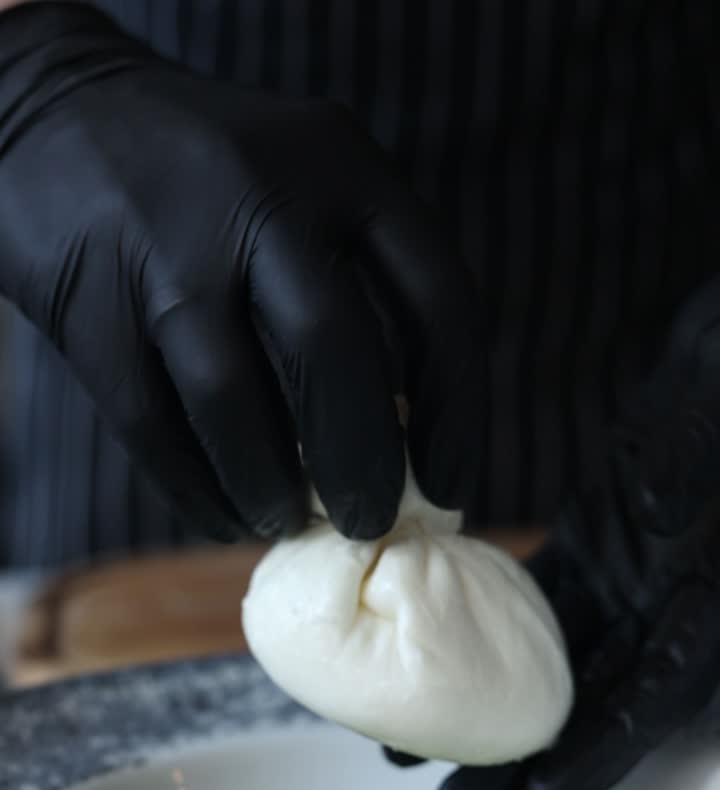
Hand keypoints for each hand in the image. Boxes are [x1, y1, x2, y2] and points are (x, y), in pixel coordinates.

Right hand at [0, 3, 485, 541]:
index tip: (449, 486)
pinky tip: (227, 514)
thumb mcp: (307, 182)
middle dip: (360, 463)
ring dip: (269, 487)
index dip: (456, 410)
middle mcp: (256, 195)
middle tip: (367, 521)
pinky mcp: (89, 303)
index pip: (437, 297)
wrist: (55, 115)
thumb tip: (407, 437)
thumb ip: (362, 278)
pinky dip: (198, 490)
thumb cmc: (214, 181)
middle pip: (332, 351)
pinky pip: (152, 426)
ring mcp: (162, 247)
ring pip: (232, 400)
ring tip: (287, 521)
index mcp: (340, 165)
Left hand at [420, 279, 719, 789]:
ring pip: (552, 664)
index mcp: (710, 592)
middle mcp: (669, 602)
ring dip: (484, 710)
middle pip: (596, 702)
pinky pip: (531, 604)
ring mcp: (628, 580)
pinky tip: (414, 656)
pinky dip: (474, 632)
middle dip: (525, 764)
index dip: (609, 751)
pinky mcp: (593, 550)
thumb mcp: (719, 406)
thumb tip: (653, 509)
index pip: (664, 690)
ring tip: (407, 758)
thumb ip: (692, 461)